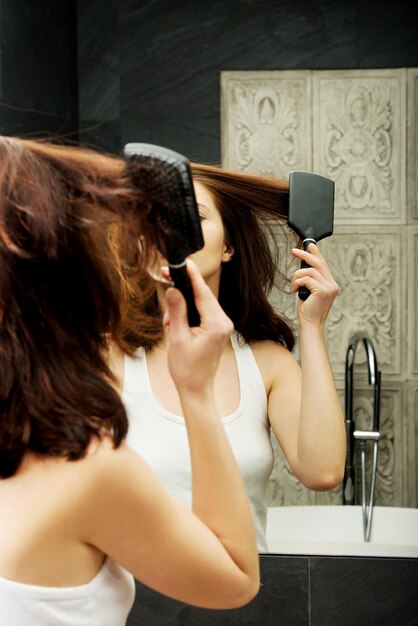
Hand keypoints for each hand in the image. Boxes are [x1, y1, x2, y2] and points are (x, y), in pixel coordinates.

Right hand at [163, 259, 233, 393]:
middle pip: (203, 295)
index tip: (184, 262)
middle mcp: (224, 323)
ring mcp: (223, 326)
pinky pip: (203, 313)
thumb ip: (176, 312)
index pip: (203, 293)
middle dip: (184, 289)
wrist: (196, 390)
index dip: (192, 276)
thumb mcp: (177, 338)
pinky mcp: (218, 330)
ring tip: (168, 322)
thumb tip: (173, 290)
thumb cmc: (186, 369)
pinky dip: (189, 314)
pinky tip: (176, 324)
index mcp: (217, 324)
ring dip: (184, 306)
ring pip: (202, 304)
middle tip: (166, 277)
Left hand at [291, 243, 338, 327]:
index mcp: (330, 284)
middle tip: (294, 251)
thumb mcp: (309, 292)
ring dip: (297, 277)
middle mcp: (332, 284)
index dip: (316, 253)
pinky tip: (295, 290)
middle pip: (318, 263)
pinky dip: (297, 283)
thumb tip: (303, 268)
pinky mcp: (323, 291)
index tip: (309, 245)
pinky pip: (306, 279)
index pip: (323, 264)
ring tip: (293, 286)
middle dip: (305, 255)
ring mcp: (329, 288)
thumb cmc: (308, 311)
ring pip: (309, 271)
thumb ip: (310, 281)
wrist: (311, 325)